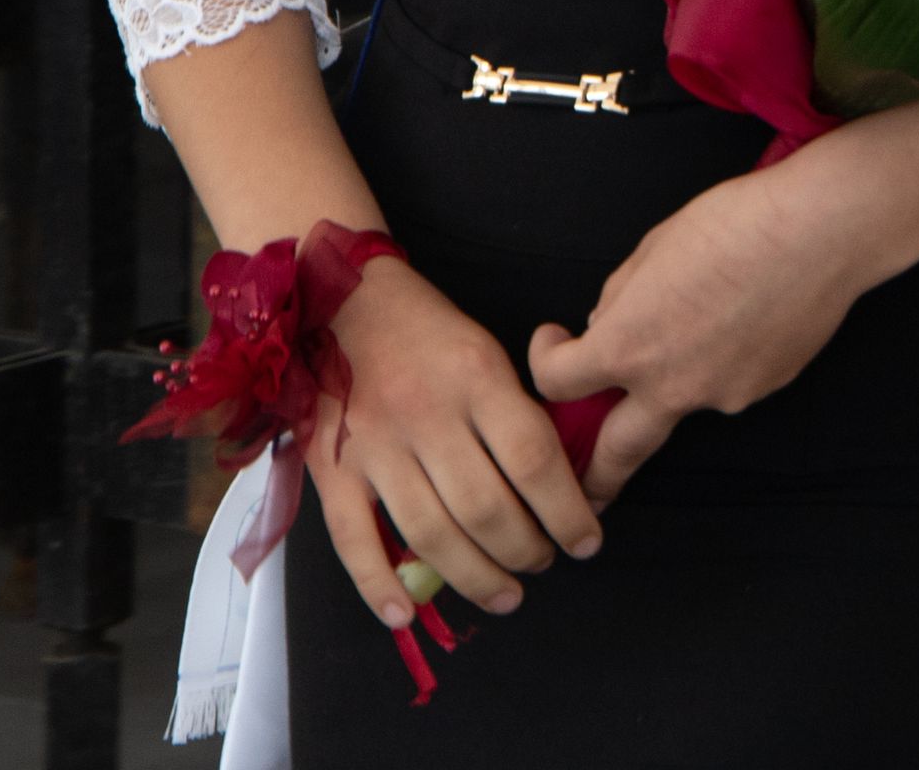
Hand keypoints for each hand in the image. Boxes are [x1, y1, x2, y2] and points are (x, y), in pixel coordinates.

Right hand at [315, 255, 604, 629]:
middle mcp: (427, 417)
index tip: (586, 540)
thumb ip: (515, 412)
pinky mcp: (331, 470)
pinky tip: (407, 615)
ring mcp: (375, 447)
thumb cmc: (427, 332)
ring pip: (430, 532)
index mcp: (477, 381)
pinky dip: (378, 585)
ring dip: (473, 575)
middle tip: (544, 565)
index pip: (534, 460)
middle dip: (525, 550)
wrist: (339, 304)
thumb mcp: (488, 352)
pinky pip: (353, 540)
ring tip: (506, 595)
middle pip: (486, 506)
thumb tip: (559, 480)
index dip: (566, 510)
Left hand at [526, 160, 869, 503]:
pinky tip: (750, 316)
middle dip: (593, 479)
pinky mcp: (767, 386)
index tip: (556, 341)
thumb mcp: (653, 248)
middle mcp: (671, 386)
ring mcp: (724, 394)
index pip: (559, 382)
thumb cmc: (735, 224)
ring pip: (684, 402)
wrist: (822, 229)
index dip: (547, 360)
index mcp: (628, 346)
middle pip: (616, 453)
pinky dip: (727, 359)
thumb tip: (610, 322)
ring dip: (678, 380)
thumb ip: (621, 298)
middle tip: (582, 498)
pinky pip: (730, 383)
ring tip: (709, 318)